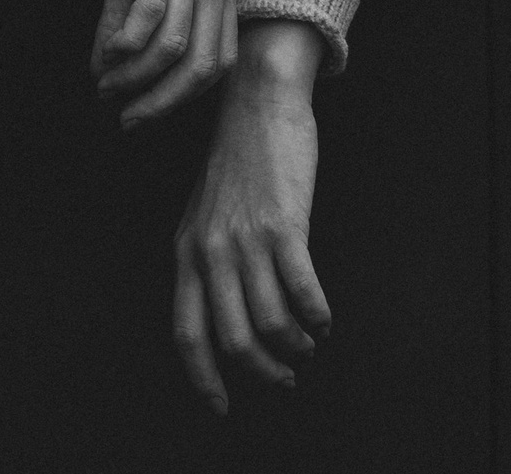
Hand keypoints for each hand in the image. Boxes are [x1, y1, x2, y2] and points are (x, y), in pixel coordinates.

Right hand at [78, 0, 237, 125]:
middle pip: (205, 66)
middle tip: (126, 117)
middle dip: (164, 102)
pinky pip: (153, 12)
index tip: (144, 113)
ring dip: (139, 78)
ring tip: (106, 87)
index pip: (220, 61)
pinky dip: (129, 44)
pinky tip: (107, 56)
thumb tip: (107, 70)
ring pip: (177, 45)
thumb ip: (126, 18)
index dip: (183, 98)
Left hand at [172, 22, 329, 414]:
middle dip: (264, 373)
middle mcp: (210, 250)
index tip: (222, 407)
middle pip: (233, 341)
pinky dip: (318, 318)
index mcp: (186, 250)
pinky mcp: (283, 225)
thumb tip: (227, 323)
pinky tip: (324, 319)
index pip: (187, 333)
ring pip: (271, 326)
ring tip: (309, 343)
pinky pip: (302, 294)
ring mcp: (246, 238)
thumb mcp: (205, 215)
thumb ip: (208, 263)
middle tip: (287, 378)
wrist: (256, 104)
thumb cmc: (237, 164)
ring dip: (296, 347)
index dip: (204, 378)